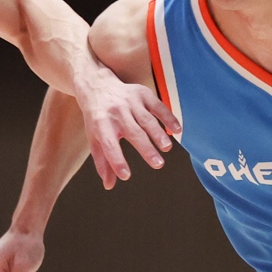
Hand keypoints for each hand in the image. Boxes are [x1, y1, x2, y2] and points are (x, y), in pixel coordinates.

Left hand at [74, 66, 179, 186]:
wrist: (97, 85)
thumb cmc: (97, 119)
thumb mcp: (94, 139)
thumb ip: (103, 162)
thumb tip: (109, 186)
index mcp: (100, 125)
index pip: (108, 145)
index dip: (116, 160)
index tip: (125, 175)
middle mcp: (116, 112)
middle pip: (133, 133)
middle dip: (146, 149)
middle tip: (158, 165)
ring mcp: (130, 102)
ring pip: (147, 120)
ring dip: (158, 134)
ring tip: (166, 149)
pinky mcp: (142, 94)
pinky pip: (158, 106)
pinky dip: (168, 118)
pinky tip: (177, 130)